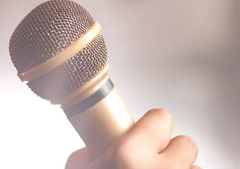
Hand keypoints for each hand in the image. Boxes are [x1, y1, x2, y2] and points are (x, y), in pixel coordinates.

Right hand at [65, 109, 199, 168]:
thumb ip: (86, 154)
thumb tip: (91, 149)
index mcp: (128, 158)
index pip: (160, 118)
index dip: (152, 125)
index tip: (146, 131)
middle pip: (185, 143)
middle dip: (170, 150)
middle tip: (153, 159)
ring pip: (194, 166)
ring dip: (180, 168)